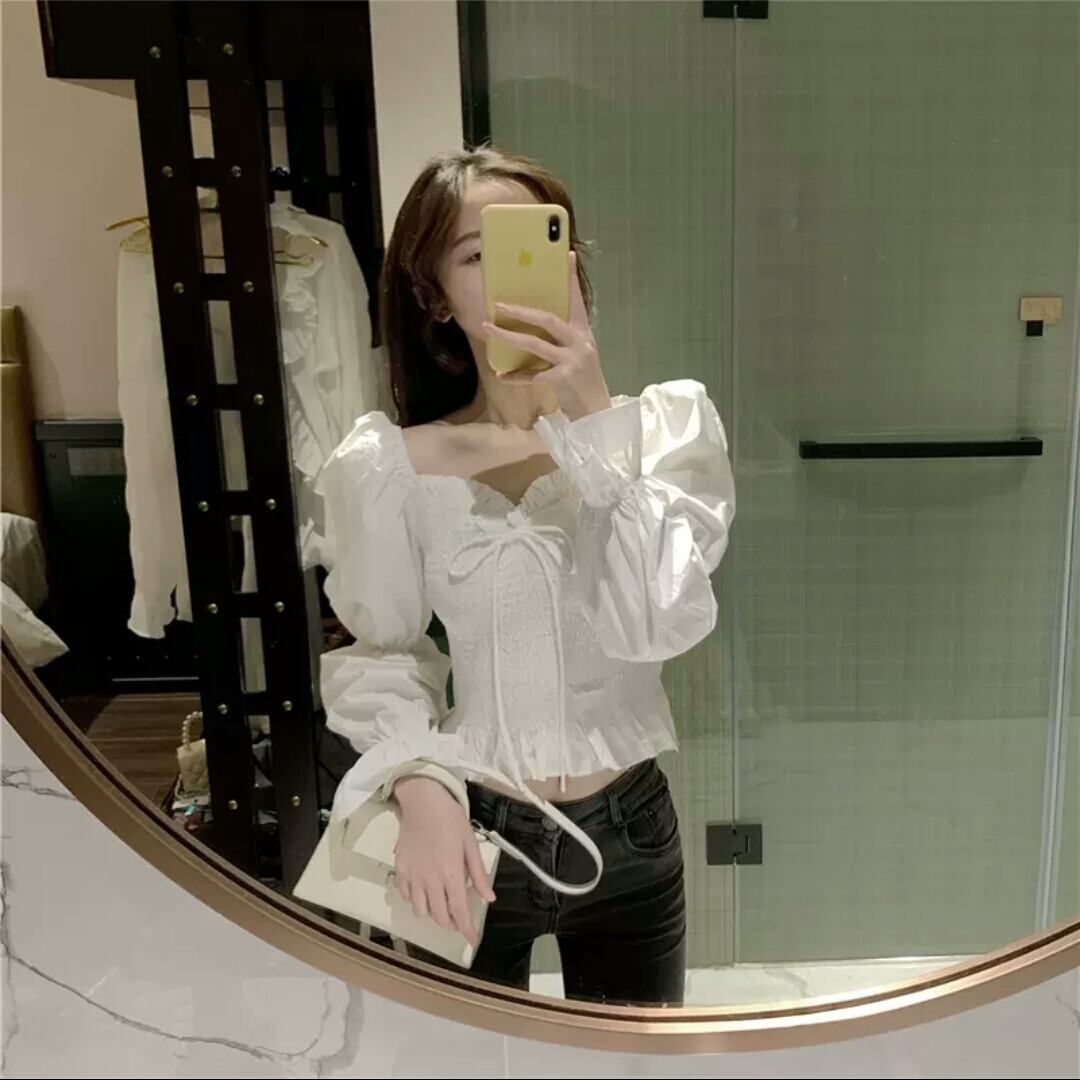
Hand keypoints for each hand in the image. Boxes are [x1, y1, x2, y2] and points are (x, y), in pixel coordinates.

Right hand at [391, 776, 496, 946]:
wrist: (423, 800)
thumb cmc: (450, 818)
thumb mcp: (471, 843)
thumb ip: (478, 873)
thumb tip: (489, 898)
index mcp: (451, 873)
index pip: (459, 911)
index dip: (466, 929)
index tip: (472, 941)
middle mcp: (430, 880)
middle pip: (439, 916)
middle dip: (451, 924)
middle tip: (460, 920)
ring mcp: (412, 876)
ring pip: (420, 911)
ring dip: (433, 915)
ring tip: (442, 906)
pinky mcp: (400, 869)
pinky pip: (405, 896)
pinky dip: (415, 901)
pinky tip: (424, 892)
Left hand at [482, 250, 612, 421]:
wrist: (597, 410)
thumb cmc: (581, 380)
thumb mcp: (577, 353)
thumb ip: (562, 338)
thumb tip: (535, 322)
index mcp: (583, 332)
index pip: (576, 300)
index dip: (570, 278)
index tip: (565, 255)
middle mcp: (580, 342)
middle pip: (548, 320)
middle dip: (521, 311)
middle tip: (499, 304)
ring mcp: (572, 360)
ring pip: (536, 344)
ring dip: (510, 336)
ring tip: (489, 329)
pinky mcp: (564, 379)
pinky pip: (534, 375)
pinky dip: (517, 375)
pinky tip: (502, 375)